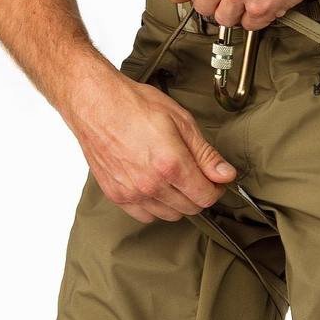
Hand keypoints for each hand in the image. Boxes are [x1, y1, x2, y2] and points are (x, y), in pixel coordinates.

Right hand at [62, 57, 236, 223]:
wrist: (94, 104)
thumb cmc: (133, 105)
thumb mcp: (180, 120)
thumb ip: (205, 153)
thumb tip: (225, 174)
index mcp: (171, 164)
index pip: (206, 196)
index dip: (216, 188)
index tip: (215, 180)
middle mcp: (151, 184)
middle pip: (190, 208)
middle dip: (199, 193)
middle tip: (196, 174)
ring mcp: (132, 192)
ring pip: (169, 215)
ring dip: (178, 201)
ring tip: (173, 178)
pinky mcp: (116, 195)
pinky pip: (145, 215)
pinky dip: (155, 206)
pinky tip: (155, 186)